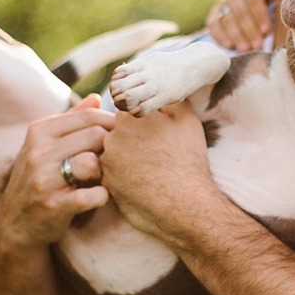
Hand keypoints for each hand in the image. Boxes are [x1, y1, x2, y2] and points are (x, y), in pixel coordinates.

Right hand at [0, 94, 113, 247]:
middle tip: (116, 160)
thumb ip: (73, 120)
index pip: (88, 116)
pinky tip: (98, 198)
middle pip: (96, 136)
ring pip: (93, 163)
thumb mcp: (46, 145)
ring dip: (106, 172)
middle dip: (112, 148)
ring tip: (103, 178)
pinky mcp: (54, 205)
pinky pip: (93, 195)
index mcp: (40, 131)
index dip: (112, 124)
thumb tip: (98, 97)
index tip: (122, 137)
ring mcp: (44, 179)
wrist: (14, 224)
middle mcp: (39, 152)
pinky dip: (102, 197)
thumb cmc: (38, 179)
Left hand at [101, 101, 214, 235]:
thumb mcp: (186, 119)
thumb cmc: (188, 160)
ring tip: (147, 167)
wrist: (186, 204)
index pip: (126, 111)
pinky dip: (121, 176)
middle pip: (115, 132)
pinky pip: (109, 175)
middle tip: (151, 151)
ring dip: (123, 157)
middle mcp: (111, 138)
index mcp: (128, 118)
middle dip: (129, 139)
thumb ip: (165, 97)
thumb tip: (155, 89)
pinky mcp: (106, 186)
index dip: (141, 121)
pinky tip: (140, 181)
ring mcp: (106, 163)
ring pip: (111, 153)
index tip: (153, 132)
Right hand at [206, 0, 278, 51]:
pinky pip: (214, 24)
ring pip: (227, 18)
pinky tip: (229, 46)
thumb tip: (289, 20)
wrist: (254, 16)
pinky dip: (220, 35)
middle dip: (250, 30)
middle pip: (241, 10)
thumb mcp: (279, 8)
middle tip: (258, 46)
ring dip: (237, 35)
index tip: (267, 32)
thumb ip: (281, 11)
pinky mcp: (214, 15)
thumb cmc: (272, 14)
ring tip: (245, 50)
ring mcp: (224, 3)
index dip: (260, 15)